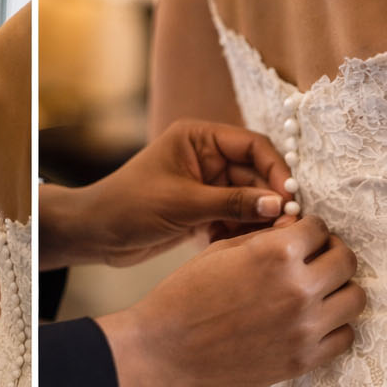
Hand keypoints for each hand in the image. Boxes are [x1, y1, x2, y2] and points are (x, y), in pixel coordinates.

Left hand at [39, 118, 291, 269]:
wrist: (95, 235)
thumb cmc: (129, 206)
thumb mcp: (183, 203)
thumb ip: (231, 204)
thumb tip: (278, 206)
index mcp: (200, 138)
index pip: (253, 146)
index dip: (276, 170)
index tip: (290, 198)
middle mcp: (207, 158)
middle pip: (254, 176)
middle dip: (269, 202)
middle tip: (287, 228)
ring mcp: (205, 186)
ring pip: (246, 201)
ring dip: (256, 221)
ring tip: (266, 243)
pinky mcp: (201, 212)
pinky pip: (232, 219)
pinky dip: (238, 232)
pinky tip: (240, 248)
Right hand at [98, 213, 364, 386]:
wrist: (162, 354)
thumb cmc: (184, 298)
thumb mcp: (222, 251)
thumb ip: (266, 240)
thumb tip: (298, 229)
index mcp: (278, 253)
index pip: (320, 229)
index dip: (308, 233)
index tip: (297, 244)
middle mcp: (299, 288)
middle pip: (346, 261)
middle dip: (329, 257)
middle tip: (312, 266)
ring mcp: (304, 327)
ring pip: (354, 298)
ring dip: (339, 291)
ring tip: (316, 296)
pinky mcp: (302, 360)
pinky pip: (344, 338)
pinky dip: (334, 328)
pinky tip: (312, 325)